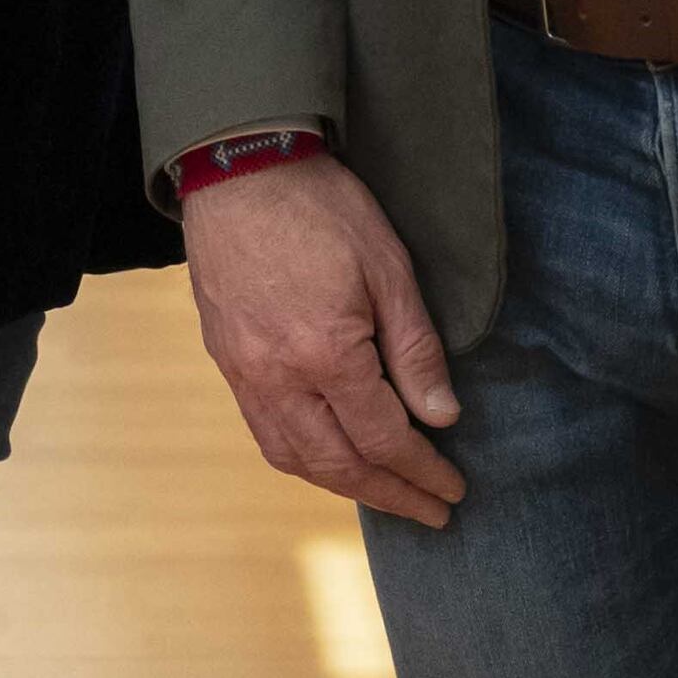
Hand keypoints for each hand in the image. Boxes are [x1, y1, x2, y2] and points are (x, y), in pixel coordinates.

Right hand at [183, 154, 465, 528]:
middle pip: (337, 463)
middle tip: (430, 511)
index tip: (453, 490)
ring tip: (382, 491)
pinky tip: (326, 454)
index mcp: (324, 353)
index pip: (384, 437)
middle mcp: (276, 376)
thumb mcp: (389, 268)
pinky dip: (300, 457)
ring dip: (342, 484)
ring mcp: (243, 370)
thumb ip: (415, 349)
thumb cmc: (320, 207)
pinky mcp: (224, 357)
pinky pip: (262, 430)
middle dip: (389, 494)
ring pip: (292, 457)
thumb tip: (442, 416)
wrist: (238, 166)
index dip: (423, 471)